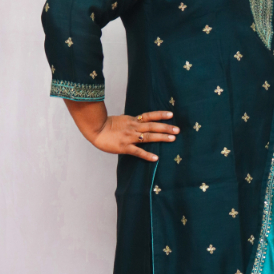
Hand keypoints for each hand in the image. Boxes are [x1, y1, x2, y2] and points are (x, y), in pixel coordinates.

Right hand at [63, 102, 178, 160]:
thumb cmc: (106, 125)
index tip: (171, 114)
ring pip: (148, 137)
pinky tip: (155, 158)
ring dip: (161, 137)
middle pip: (152, 126)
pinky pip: (138, 151)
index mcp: (132, 120)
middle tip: (178, 129)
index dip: (160, 115)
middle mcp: (133, 127)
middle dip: (166, 127)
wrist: (94, 129)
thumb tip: (141, 122)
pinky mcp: (124, 147)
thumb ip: (132, 122)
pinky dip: (147, 155)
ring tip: (173, 139)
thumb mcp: (122, 120)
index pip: (149, 116)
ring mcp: (129, 137)